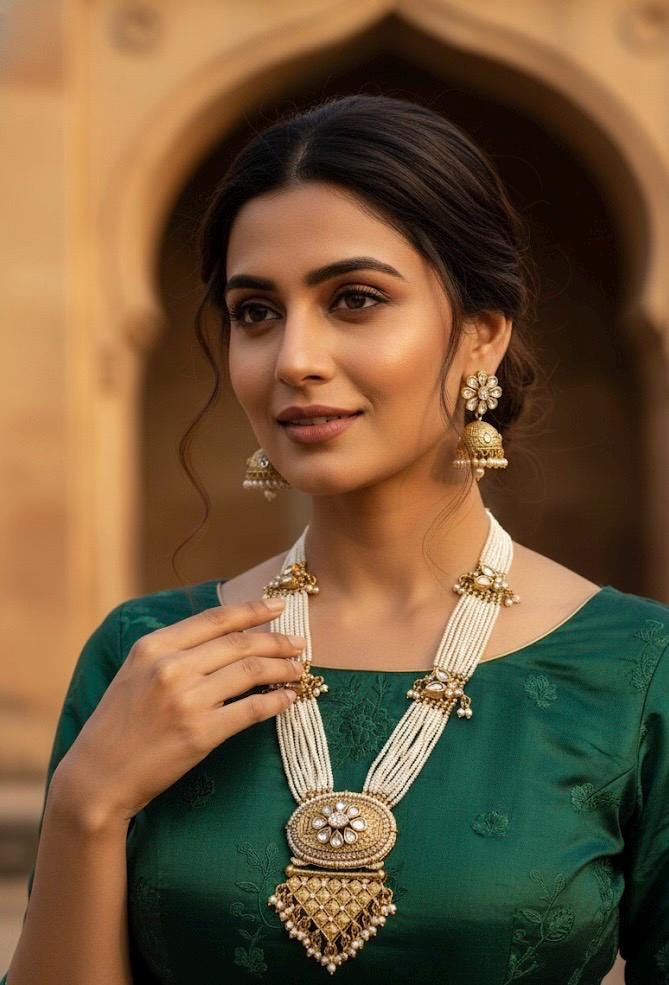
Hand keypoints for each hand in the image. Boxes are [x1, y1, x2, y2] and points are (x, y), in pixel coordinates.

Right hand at [52, 598, 303, 825]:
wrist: (98, 775)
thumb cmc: (118, 723)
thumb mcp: (136, 672)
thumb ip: (174, 650)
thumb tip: (227, 634)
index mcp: (153, 646)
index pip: (215, 619)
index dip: (252, 610)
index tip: (278, 606)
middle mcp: (170, 667)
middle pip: (239, 643)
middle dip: (277, 640)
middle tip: (300, 643)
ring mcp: (186, 700)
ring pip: (250, 672)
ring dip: (282, 669)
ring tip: (298, 670)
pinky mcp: (200, 733)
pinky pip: (251, 710)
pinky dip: (276, 702)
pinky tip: (288, 699)